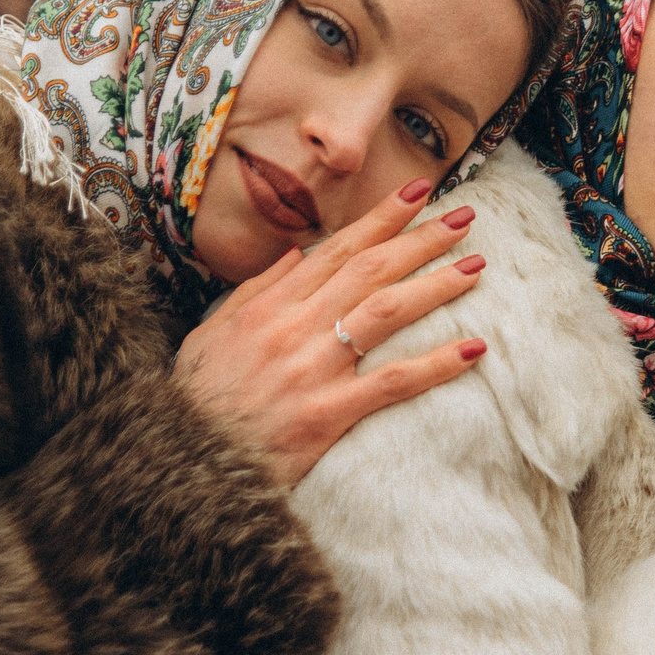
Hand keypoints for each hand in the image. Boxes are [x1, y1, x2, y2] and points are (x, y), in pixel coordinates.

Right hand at [175, 178, 489, 485]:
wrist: (179, 461)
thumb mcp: (211, 334)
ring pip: (386, 312)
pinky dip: (436, 364)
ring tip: (476, 267)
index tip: (419, 193)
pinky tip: (474, 349)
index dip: (381, 218)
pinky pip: (392, 382)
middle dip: (420, 239)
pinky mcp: (327, 413)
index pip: (338, 250)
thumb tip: (295, 253)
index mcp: (268, 305)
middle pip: (370, 270)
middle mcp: (294, 327)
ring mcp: (312, 369)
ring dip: (436, 285)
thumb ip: (254, 291)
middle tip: (465, 219)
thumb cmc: (195, 400)